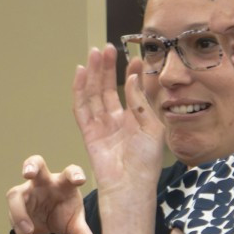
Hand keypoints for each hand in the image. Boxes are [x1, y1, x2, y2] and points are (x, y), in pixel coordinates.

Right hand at [7, 158, 99, 233]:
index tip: (80, 180)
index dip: (75, 174)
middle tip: (28, 173)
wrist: (49, 224)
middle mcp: (44, 182)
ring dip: (19, 213)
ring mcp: (27, 192)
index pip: (70, 172)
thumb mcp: (75, 224)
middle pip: (35, 163)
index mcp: (64, 183)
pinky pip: (14, 217)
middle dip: (30, 166)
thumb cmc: (65, 214)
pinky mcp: (16, 205)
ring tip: (29, 231)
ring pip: (15, 195)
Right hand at [71, 44, 166, 198]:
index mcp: (134, 119)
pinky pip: (82, 108)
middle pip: (107, 88)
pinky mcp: (88, 132)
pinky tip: (82, 73)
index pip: (129, 91)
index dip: (129, 73)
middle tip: (106, 48)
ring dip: (93, 74)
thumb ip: (140, 103)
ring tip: (95, 54)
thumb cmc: (146, 163)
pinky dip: (80, 90)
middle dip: (106, 68)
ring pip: (94, 94)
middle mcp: (115, 120)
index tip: (133, 56)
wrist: (131, 186)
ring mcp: (100, 125)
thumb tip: (133, 78)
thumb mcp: (152, 128)